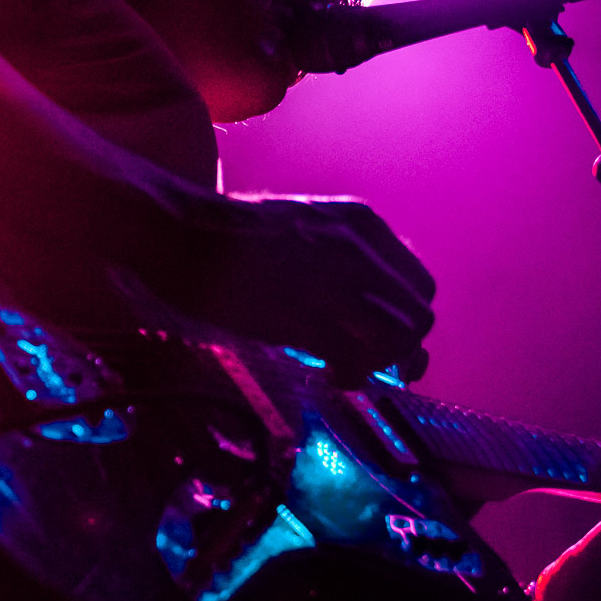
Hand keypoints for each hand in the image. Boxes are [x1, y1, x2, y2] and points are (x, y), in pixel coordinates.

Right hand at [176, 193, 435, 385]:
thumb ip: (339, 253)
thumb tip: (357, 296)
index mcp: (360, 223)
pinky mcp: (310, 317)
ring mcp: (337, 283)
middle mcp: (360, 250)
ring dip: (382, 363)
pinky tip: (332, 376)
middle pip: (418, 314)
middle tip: (377, 365)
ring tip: (351, 371)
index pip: (417, 282)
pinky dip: (353, 375)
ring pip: (401, 337)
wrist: (182, 231)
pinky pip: (359, 358)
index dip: (405, 316)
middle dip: (402, 347)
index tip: (386, 337)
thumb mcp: (303, 224)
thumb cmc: (227, 233)